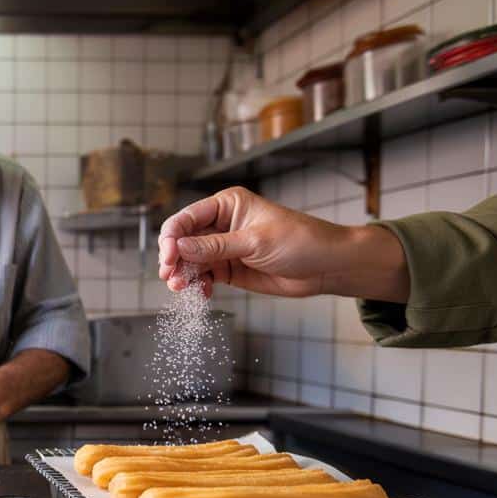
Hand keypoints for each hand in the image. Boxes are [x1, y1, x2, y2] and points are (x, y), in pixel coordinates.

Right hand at [157, 186, 408, 301]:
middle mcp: (221, 224)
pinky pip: (204, 276)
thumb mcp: (254, 242)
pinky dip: (198, 285)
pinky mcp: (230, 268)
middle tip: (172, 278)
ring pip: (191, 261)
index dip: (172, 238)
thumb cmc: (300, 241)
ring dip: (184, 275)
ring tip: (182, 289)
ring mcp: (224, 247)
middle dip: (174, 260)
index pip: (187, 218)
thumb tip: (179, 247)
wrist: (327, 266)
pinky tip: (201, 293)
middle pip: (183, 241)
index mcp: (227, 205)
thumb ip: (214, 246)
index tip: (169, 258)